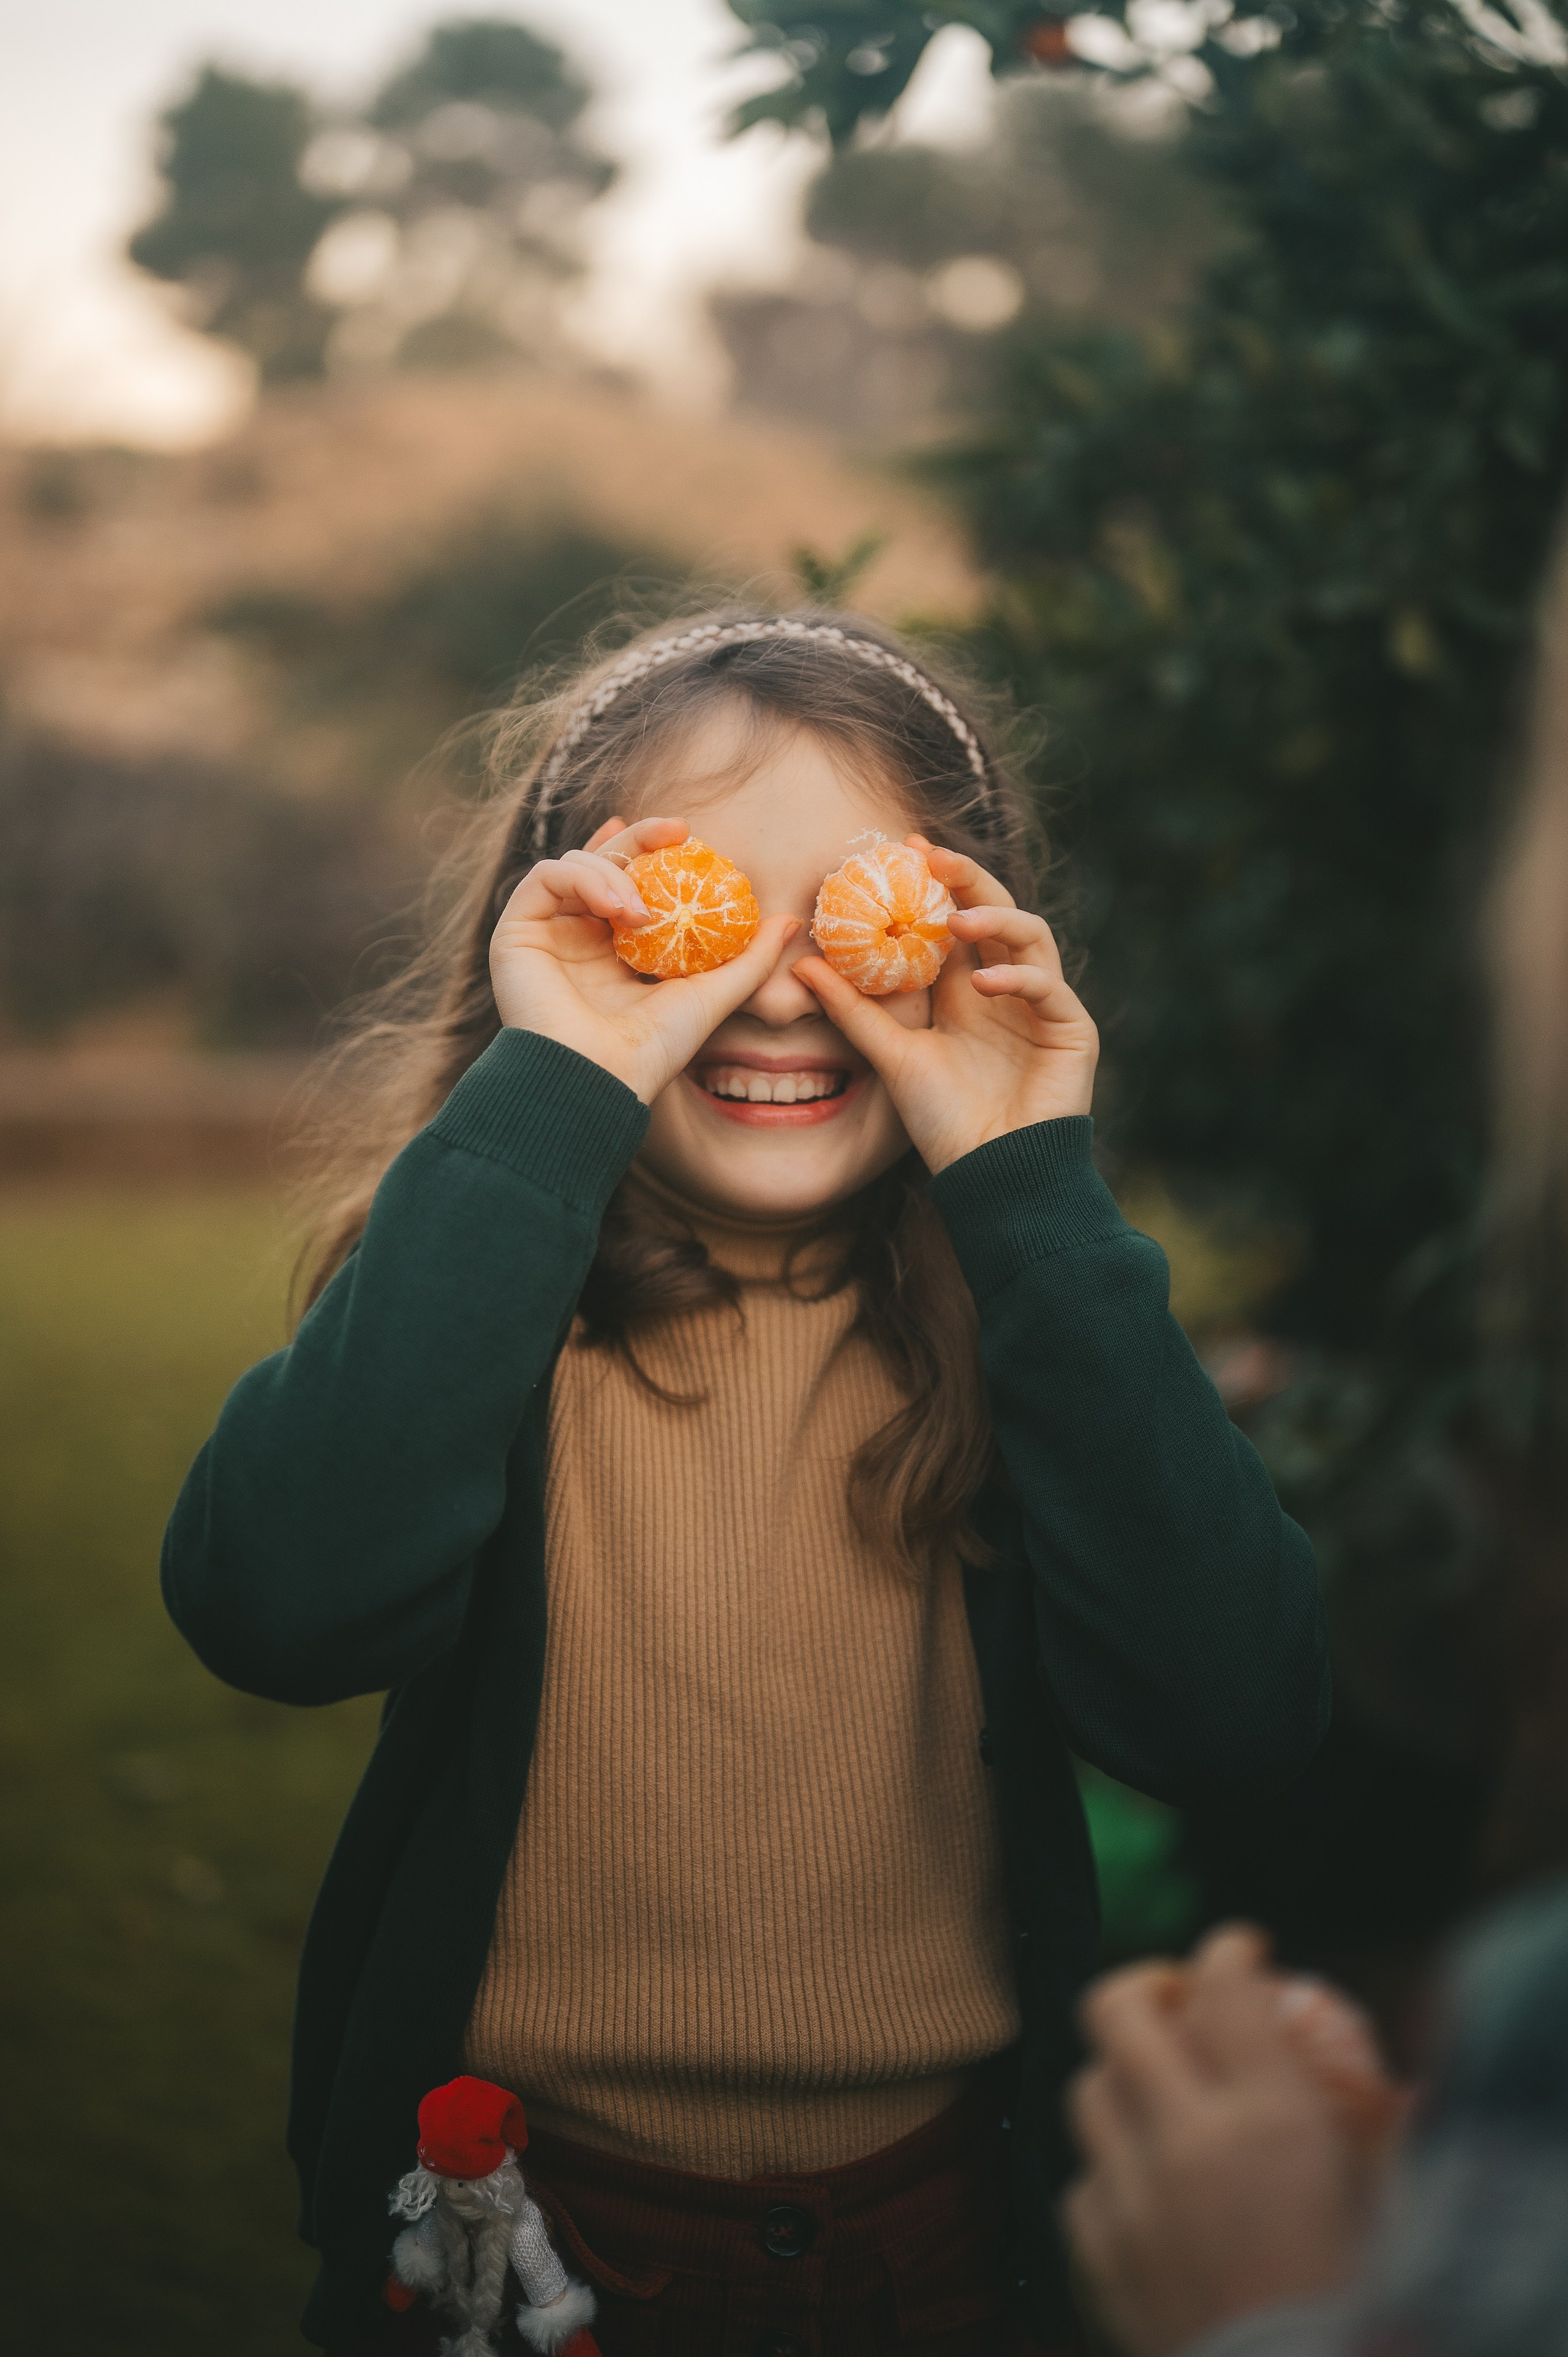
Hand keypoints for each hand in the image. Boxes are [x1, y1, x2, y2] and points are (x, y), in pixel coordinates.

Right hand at [490, 816, 798, 1104]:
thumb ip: (749, 959)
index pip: (627, 883)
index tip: (683, 832)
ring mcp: (545, 934)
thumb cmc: (653, 1049)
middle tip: (676, 830)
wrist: (601, 1080)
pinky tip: (615, 908)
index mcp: (614, 952)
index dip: (647, 851)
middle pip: (601, 863)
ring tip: (640, 912)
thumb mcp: (713, 996)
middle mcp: (577, 939)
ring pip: (573, 865)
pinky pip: (544, 876)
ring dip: (613, 871)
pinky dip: (582, 877)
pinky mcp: (516, 933)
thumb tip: (789, 920)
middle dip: (637, 839)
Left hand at [793, 837, 1097, 1174]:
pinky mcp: (1071, 1029)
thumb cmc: (943, 1121)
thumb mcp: (891, 1057)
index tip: (904, 849)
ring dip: (995, 918)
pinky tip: (984, 983)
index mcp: (966, 989)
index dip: (936, 884)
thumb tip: (802, 965)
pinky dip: (1018, 976)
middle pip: (996, 912)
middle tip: (933, 857)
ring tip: (955, 920)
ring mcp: (1042, 1005)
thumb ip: (853, 1011)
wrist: (990, 1175)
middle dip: (968, 879)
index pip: (954, 920)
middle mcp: (1006, 988)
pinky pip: (1049, 985)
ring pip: (1032, 935)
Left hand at [1062, 1928, 1380, 2356]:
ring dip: (1122, 2077)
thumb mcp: (1384, 2199)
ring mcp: (1131, 2199)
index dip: (1228, 1949)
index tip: (1241, 1951)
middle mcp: (1187, 2143)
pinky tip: (1147, 2186)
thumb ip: (1371, 2127)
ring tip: (1159, 2093)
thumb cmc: (1360, 2302)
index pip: (1223, 1986)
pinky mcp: (1099, 2255)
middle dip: (1146, 1985)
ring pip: (1087, 2088)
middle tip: (1177, 1999)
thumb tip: (1389, 2088)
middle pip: (1114, 2010)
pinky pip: (1083, 2182)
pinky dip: (1112, 2172)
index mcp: (1269, 2119)